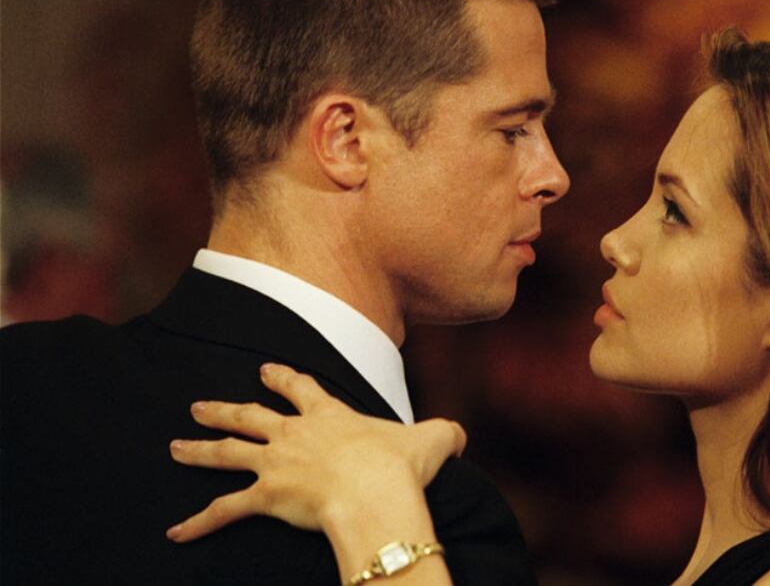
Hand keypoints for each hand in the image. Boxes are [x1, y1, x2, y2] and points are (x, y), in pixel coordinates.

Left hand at [166, 363, 465, 541]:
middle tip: (199, 405)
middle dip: (224, 409)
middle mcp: (295, 433)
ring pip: (227, 452)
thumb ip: (445, 434)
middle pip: (250, 416)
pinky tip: (175, 532)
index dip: (282, 378)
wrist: (375, 492)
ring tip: (175, 447)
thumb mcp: (435, 440)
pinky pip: (224, 510)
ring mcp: (276, 463)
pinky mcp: (265, 496)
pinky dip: (198, 523)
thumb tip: (460, 436)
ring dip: (198, 450)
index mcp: (330, 415)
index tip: (265, 370)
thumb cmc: (401, 466)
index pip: (301, 388)